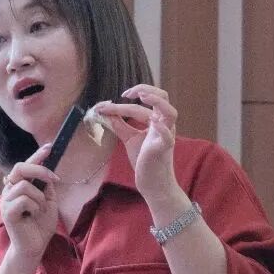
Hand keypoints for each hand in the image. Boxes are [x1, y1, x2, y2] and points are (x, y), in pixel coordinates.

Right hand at [0, 144, 60, 264]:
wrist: (35, 246)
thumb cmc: (40, 224)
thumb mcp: (49, 201)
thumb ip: (46, 186)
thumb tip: (48, 170)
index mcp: (19, 185)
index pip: (25, 165)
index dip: (37, 155)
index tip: (50, 147)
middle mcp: (9, 190)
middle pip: (20, 167)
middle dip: (40, 170)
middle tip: (54, 179)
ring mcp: (6, 200)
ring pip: (25, 185)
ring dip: (39, 198)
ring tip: (39, 210)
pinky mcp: (7, 212)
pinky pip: (24, 199)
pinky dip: (35, 207)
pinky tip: (33, 216)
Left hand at [89, 85, 180, 204]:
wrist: (152, 183)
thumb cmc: (144, 160)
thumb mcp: (129, 138)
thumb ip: (119, 124)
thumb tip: (104, 111)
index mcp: (157, 120)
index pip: (145, 101)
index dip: (127, 98)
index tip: (107, 103)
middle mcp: (164, 125)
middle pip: (164, 97)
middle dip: (146, 89)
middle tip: (126, 93)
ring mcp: (166, 136)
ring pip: (170, 113)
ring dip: (157, 102)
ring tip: (142, 97)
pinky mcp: (163, 150)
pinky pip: (168, 137)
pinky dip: (162, 128)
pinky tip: (153, 122)